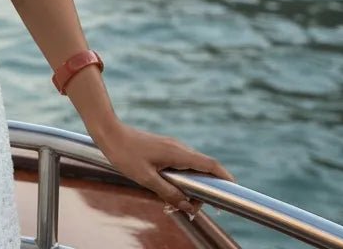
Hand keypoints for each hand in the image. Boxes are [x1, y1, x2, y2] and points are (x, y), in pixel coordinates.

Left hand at [91, 121, 235, 217]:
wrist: (108, 132)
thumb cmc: (125, 154)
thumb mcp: (146, 178)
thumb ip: (169, 193)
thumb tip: (188, 206)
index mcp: (177, 153)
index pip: (210, 165)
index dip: (225, 178)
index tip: (235, 191)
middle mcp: (178, 148)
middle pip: (202, 170)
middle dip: (202, 192)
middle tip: (191, 210)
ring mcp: (171, 147)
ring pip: (190, 169)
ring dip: (188, 188)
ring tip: (175, 205)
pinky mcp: (163, 149)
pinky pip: (179, 166)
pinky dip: (179, 180)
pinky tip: (167, 192)